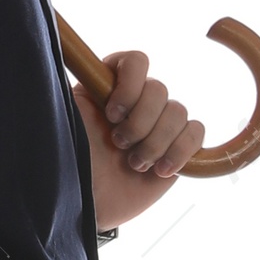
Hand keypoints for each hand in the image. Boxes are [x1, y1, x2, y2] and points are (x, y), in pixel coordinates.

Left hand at [70, 48, 204, 228]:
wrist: (85, 207)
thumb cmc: (68, 164)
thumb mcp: (63, 123)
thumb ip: (71, 92)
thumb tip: (66, 52)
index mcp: (109, 87)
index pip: (136, 61)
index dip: (130, 85)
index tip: (112, 113)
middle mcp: (137, 101)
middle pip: (160, 90)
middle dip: (140, 123)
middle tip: (118, 146)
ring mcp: (158, 124)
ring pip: (179, 112)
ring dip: (155, 142)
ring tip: (134, 164)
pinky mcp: (177, 148)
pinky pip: (196, 133)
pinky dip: (181, 151)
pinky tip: (160, 170)